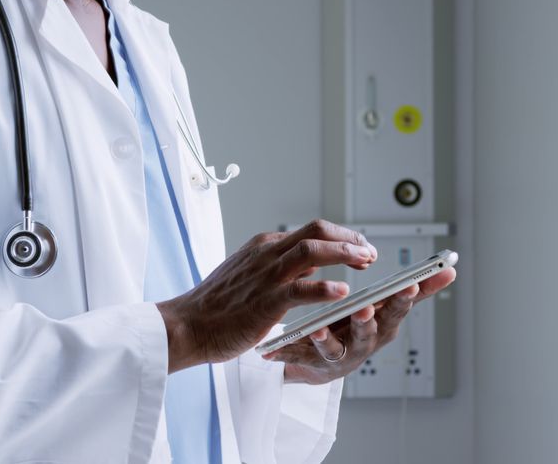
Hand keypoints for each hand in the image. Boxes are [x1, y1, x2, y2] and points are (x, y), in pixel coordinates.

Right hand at [155, 220, 377, 372]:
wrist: (187, 326)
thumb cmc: (217, 307)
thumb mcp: (250, 275)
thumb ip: (281, 267)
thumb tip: (312, 264)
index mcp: (264, 246)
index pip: (311, 231)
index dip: (341, 237)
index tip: (359, 248)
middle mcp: (267, 253)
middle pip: (316, 231)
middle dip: (349, 238)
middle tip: (369, 253)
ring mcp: (266, 275)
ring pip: (312, 251)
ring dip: (344, 253)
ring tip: (365, 262)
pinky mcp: (265, 301)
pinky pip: (300, 289)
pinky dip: (325, 288)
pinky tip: (342, 292)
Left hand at [263, 267, 456, 385]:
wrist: (319, 360)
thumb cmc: (355, 327)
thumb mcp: (386, 307)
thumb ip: (415, 290)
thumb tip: (449, 270)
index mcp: (383, 322)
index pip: (399, 307)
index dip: (408, 297)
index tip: (414, 283)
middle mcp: (366, 341)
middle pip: (374, 330)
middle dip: (374, 317)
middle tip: (369, 306)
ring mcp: (342, 354)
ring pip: (343, 346)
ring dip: (336, 335)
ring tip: (327, 325)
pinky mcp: (317, 362)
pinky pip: (308, 354)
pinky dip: (301, 348)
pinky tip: (296, 337)